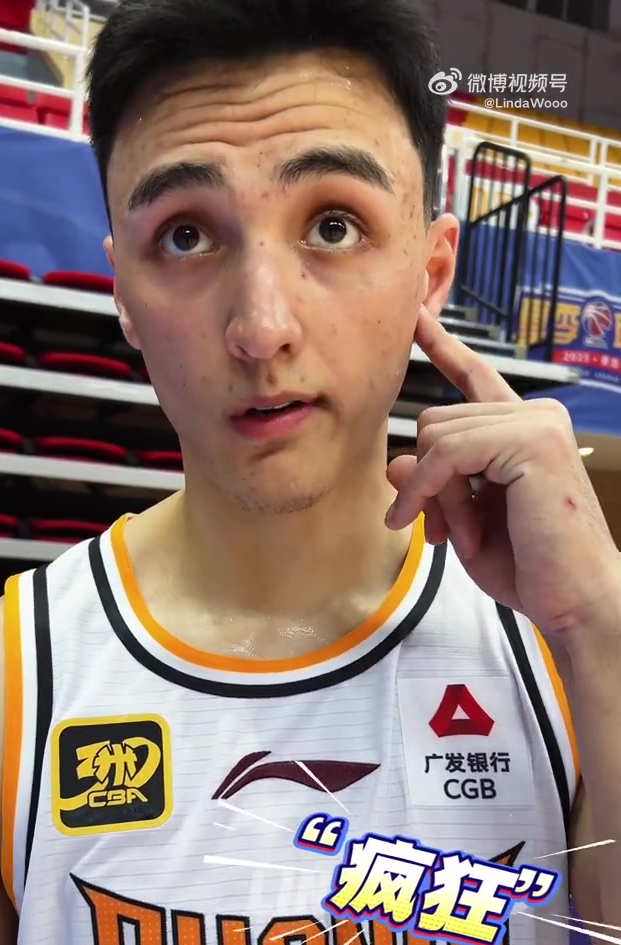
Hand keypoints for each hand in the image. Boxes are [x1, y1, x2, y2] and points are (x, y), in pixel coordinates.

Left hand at [386, 306, 620, 641]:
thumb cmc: (529, 568)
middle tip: (447, 534)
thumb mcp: (462, 522)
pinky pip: (448, 454)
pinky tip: (446, 534)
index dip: (443, 346)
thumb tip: (396, 461)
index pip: (474, 377)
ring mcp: (536, 423)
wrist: (574, 601)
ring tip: (462, 538)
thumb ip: (431, 486)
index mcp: (524, 428)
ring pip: (436, 438)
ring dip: (436, 497)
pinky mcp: (531, 441)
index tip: (416, 316)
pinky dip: (434, 494)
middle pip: (434, 422)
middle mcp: (534, 415)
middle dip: (428, 483)